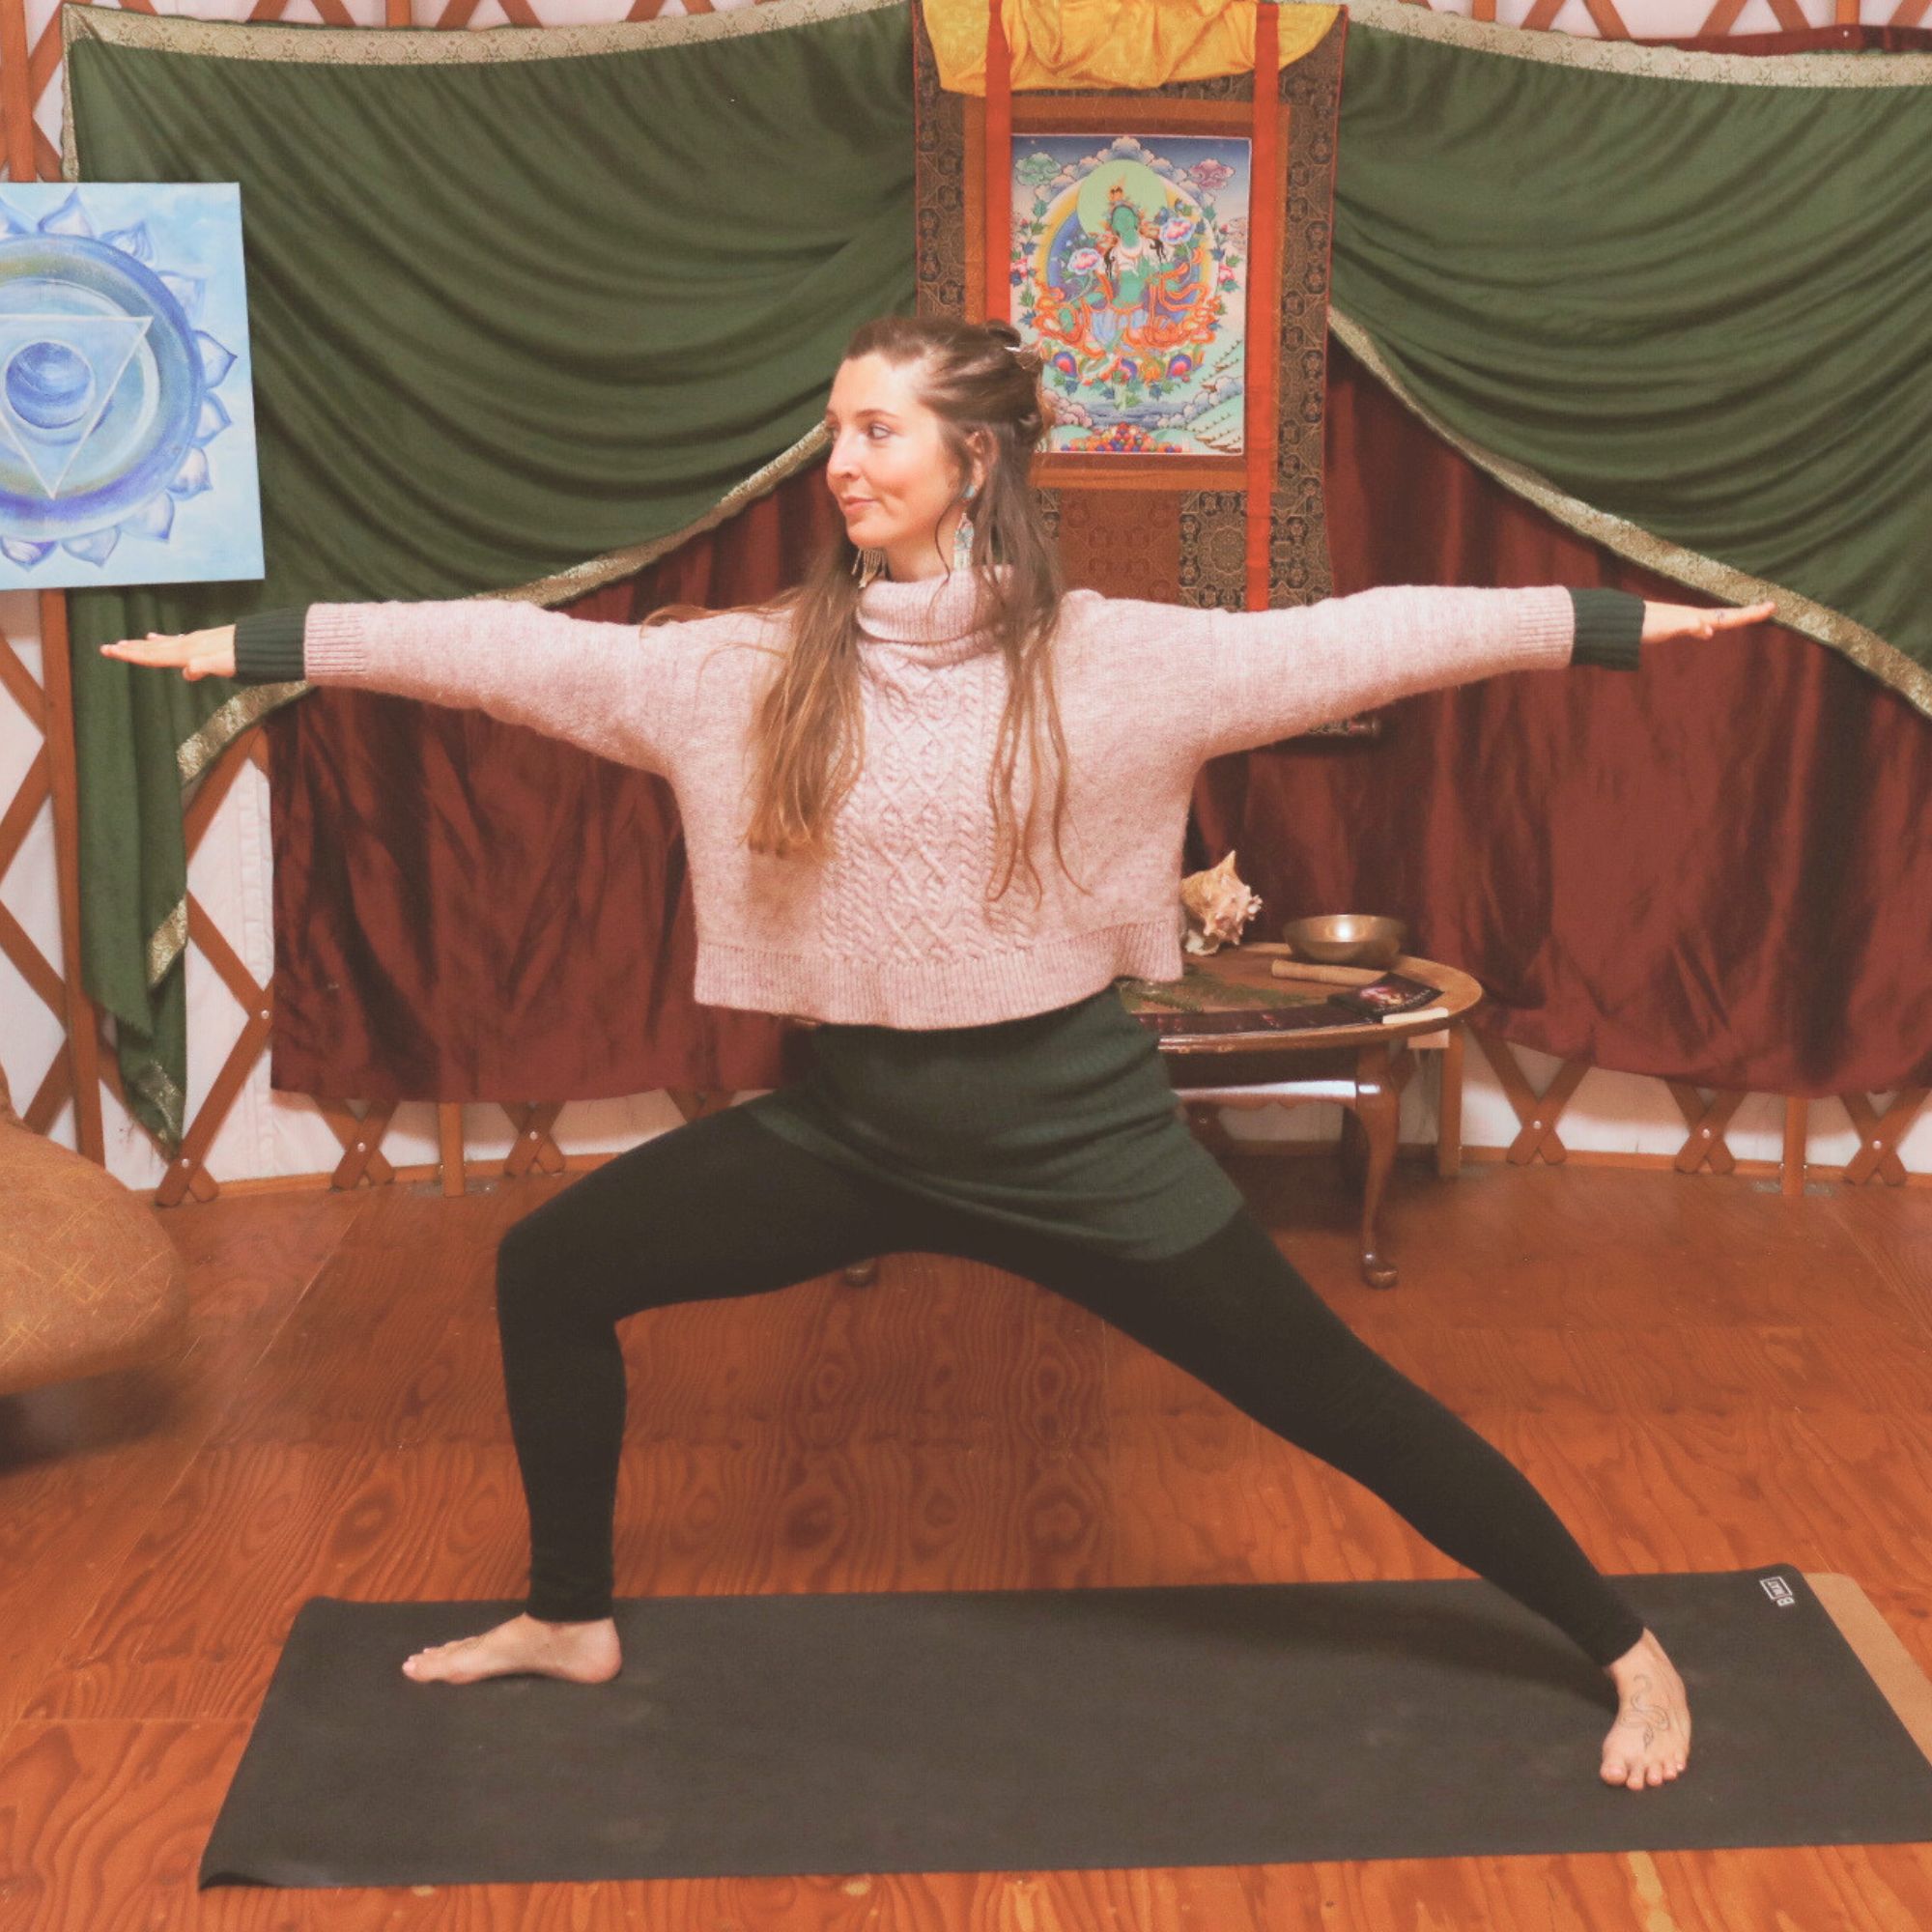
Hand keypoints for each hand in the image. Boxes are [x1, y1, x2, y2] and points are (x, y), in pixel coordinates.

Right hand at [98, 625, 237, 680]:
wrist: (260, 642)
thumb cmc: (244, 656)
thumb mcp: (226, 664)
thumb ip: (206, 666)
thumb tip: (187, 672)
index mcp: (188, 652)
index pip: (154, 655)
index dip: (132, 655)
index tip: (111, 651)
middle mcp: (187, 645)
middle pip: (152, 648)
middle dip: (129, 649)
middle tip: (105, 648)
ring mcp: (193, 641)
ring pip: (161, 644)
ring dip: (141, 645)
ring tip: (123, 643)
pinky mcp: (200, 641)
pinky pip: (173, 641)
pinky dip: (160, 640)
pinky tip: (155, 637)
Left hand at [1640, 599, 1774, 643]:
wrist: (1623, 621)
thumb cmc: (1645, 624)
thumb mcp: (1668, 627)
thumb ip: (1688, 626)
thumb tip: (1709, 629)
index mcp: (1697, 618)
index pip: (1729, 616)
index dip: (1750, 614)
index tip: (1771, 607)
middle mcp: (1694, 617)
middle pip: (1727, 615)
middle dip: (1748, 613)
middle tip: (1770, 607)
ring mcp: (1686, 620)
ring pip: (1716, 619)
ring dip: (1733, 618)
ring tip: (1747, 615)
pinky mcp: (1675, 625)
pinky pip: (1701, 625)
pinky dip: (1711, 626)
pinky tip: (1708, 630)